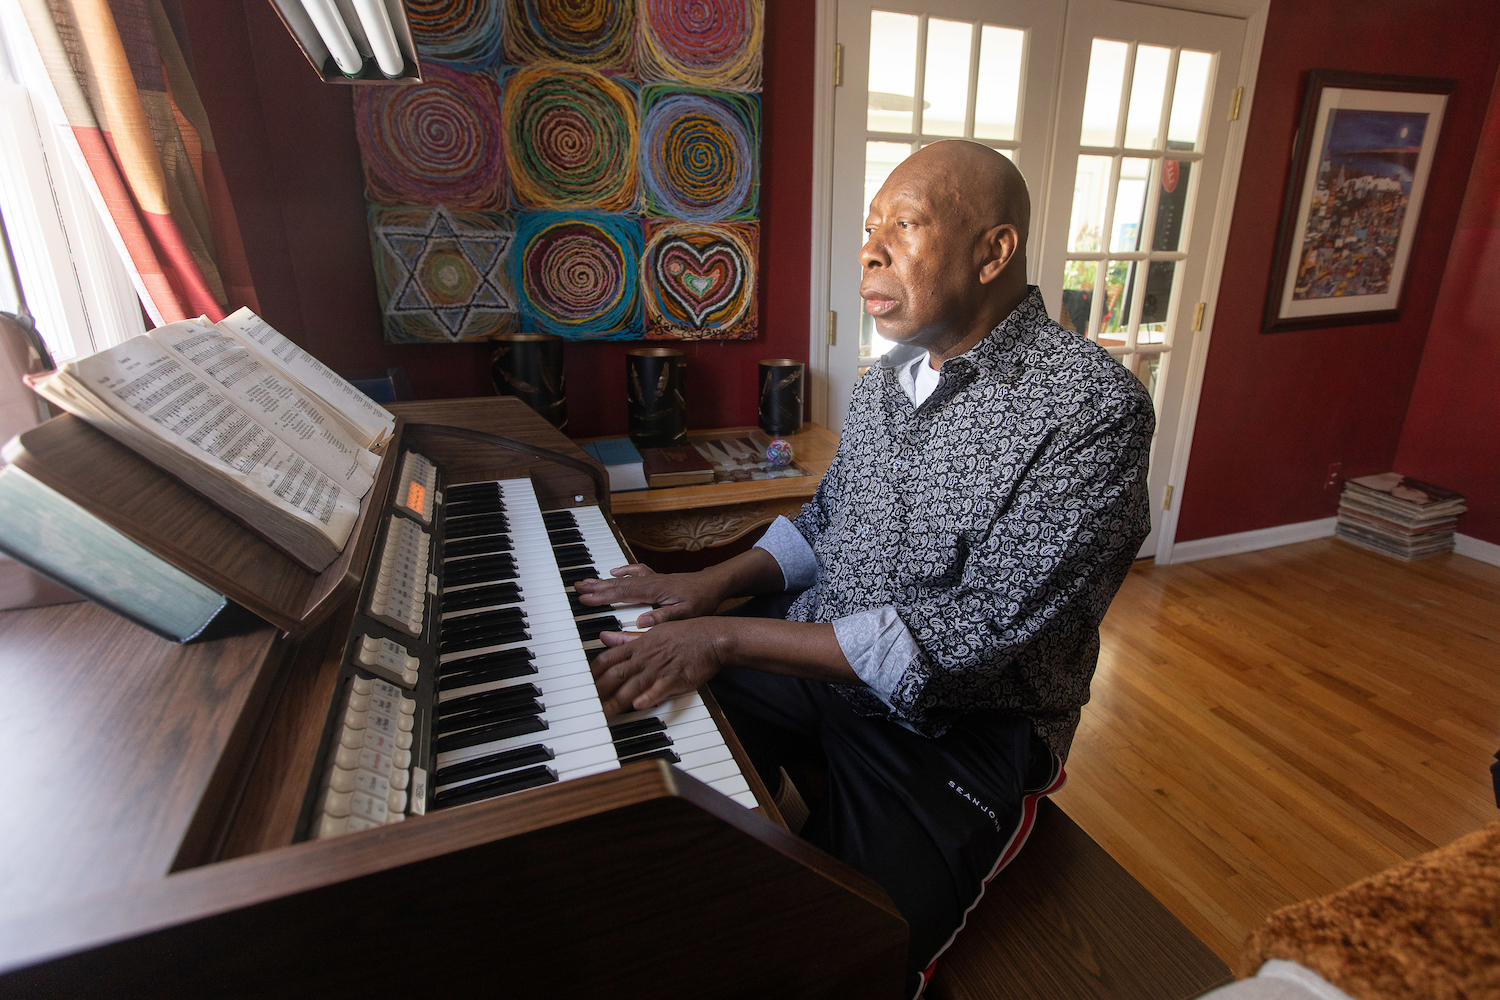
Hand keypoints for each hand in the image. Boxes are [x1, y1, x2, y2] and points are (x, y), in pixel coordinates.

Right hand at [574, 564, 724, 625]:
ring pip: (623, 578)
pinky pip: (635, 572)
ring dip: (603, 580)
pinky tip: (613, 572)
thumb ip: (664, 618)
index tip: (585, 599)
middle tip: (576, 588)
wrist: (713, 585)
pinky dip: (622, 571)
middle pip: (617, 584)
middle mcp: (650, 581)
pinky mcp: (656, 578)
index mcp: (654, 590)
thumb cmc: (701, 601)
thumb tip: (641, 622)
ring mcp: (652, 578)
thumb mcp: (686, 614)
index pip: (622, 594)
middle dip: (595, 587)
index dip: (602, 597)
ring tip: (586, 581)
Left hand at [590, 619, 730, 717]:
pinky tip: (638, 705)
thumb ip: (627, 637)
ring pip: (633, 685)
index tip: (583, 684)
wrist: (711, 638)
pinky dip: (649, 696)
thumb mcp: (653, 631)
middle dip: (599, 690)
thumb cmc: (684, 634)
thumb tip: (605, 636)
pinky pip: (660, 688)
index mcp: (639, 645)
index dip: (593, 673)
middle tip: (586, 705)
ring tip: (604, 714)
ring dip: (617, 700)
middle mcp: (645, 657)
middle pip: (616, 674)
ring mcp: (660, 668)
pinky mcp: (676, 678)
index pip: (608, 659)